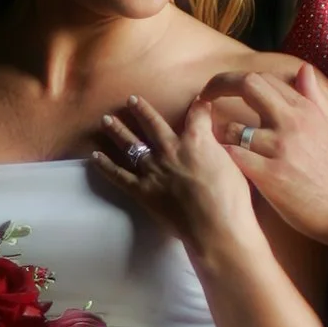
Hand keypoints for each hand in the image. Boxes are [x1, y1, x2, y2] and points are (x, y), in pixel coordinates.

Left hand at [89, 90, 260, 257]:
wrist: (215, 227)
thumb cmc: (231, 199)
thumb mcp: (233, 165)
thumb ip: (219, 150)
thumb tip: (214, 142)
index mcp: (197, 141)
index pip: (197, 115)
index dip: (199, 106)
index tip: (199, 101)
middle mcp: (170, 150)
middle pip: (153, 124)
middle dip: (141, 110)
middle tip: (130, 99)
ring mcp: (153, 170)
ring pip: (131, 144)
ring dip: (117, 130)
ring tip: (106, 120)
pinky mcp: (142, 191)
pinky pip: (119, 175)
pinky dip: (105, 165)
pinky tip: (95, 156)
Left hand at [203, 61, 327, 246]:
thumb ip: (317, 99)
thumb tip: (303, 71)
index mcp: (306, 110)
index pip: (264, 79)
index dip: (238, 80)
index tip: (224, 88)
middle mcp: (291, 122)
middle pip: (246, 86)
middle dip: (218, 86)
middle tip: (203, 98)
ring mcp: (278, 148)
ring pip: (232, 127)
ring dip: (218, 132)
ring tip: (210, 140)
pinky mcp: (269, 176)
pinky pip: (234, 157)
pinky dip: (222, 157)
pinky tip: (218, 163)